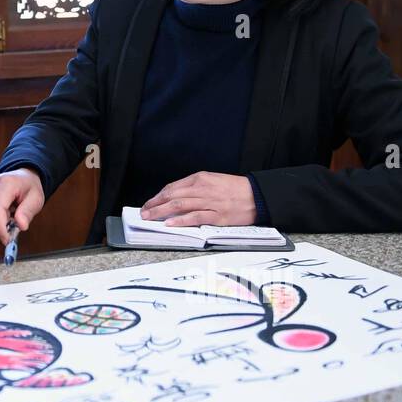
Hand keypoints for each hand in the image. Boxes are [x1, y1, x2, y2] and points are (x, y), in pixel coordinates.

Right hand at [0, 168, 45, 245]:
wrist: (19, 179)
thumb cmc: (28, 189)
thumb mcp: (36, 199)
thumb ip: (28, 211)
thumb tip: (21, 226)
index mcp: (5, 182)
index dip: (0, 228)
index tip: (8, 240)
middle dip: (2, 229)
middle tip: (14, 222)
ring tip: (7, 216)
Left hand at [140, 171, 255, 226]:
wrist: (257, 195)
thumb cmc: (235, 189)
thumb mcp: (212, 181)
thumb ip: (194, 188)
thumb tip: (175, 197)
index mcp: (200, 178)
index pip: (172, 187)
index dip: (158, 196)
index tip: (149, 203)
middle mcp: (202, 188)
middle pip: (172, 196)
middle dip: (155, 205)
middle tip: (144, 212)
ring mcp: (209, 202)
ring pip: (179, 206)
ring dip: (161, 212)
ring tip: (150, 218)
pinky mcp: (217, 215)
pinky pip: (195, 217)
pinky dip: (181, 220)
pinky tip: (170, 223)